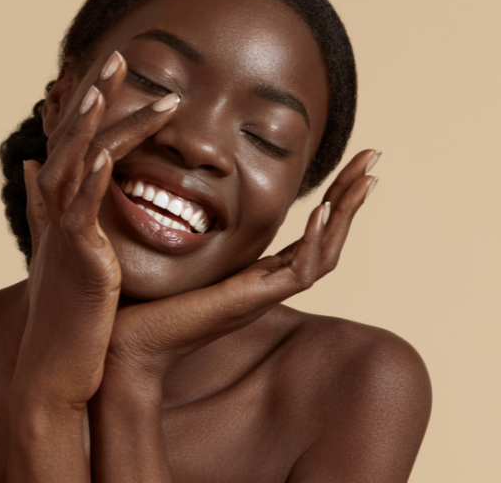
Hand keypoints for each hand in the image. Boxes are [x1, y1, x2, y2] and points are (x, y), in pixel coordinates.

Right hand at [12, 51, 181, 410]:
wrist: (55, 370)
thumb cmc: (64, 316)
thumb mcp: (55, 251)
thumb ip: (46, 207)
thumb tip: (30, 164)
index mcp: (59, 206)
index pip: (74, 140)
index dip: (90, 101)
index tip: (112, 65)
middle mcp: (55, 212)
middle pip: (72, 140)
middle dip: (95, 96)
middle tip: (120, 54)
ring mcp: (64, 234)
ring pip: (73, 167)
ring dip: (91, 125)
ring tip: (109, 86)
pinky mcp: (79, 260)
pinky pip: (81, 213)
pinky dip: (90, 182)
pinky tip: (104, 155)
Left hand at [102, 149, 381, 381]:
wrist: (126, 344)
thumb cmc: (144, 303)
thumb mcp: (176, 253)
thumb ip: (191, 225)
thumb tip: (182, 184)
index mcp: (256, 272)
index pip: (311, 230)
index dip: (333, 196)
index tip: (351, 161)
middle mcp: (267, 284)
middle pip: (330, 239)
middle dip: (352, 196)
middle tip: (374, 155)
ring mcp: (262, 295)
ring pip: (325, 254)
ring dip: (345, 215)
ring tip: (364, 178)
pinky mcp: (250, 303)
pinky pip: (297, 273)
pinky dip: (312, 241)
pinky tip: (321, 211)